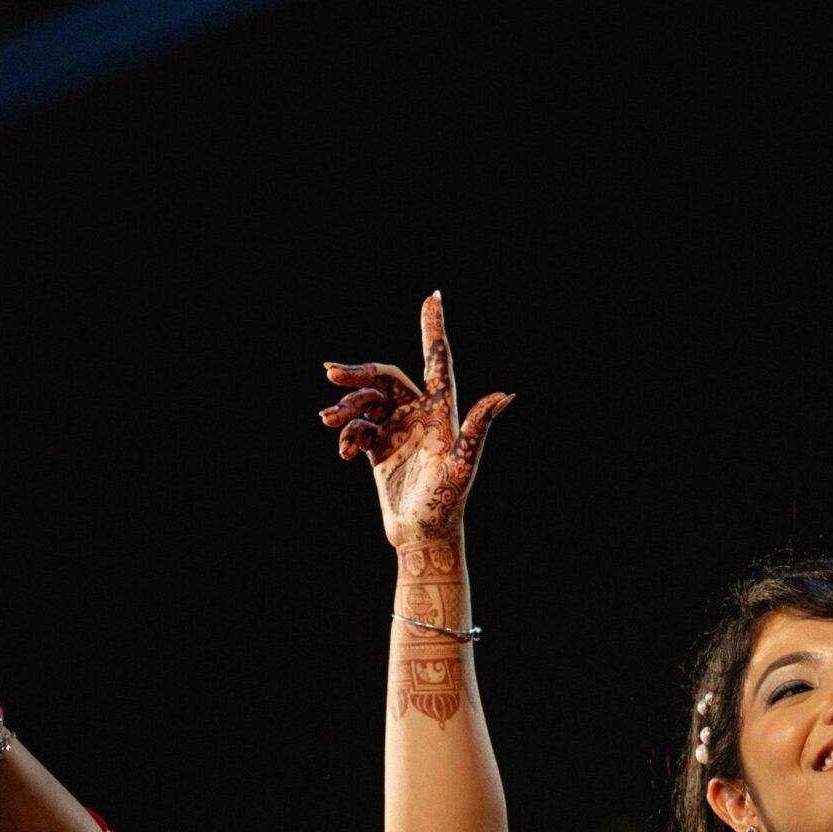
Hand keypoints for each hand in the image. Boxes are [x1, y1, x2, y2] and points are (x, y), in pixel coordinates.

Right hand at [319, 291, 512, 547]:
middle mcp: (420, 416)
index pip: (437, 362)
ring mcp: (399, 430)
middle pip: (385, 378)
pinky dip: (348, 435)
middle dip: (358, 373)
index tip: (433, 296)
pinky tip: (345, 453)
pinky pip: (358, 428)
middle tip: (330, 372)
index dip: (435, 329)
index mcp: (442, 413)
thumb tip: (505, 394)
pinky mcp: (380, 448)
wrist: (421, 535)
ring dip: (346, 407)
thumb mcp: (462, 467)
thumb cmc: (446, 505)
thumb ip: (477, 430)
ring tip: (327, 421)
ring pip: (366, 402)